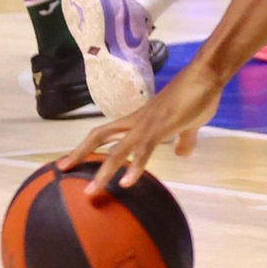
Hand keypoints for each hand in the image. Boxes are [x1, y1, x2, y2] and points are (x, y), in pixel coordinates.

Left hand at [62, 58, 224, 194]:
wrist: (206, 75)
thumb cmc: (197, 94)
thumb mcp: (189, 122)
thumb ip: (183, 138)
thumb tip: (181, 153)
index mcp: (140, 119)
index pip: (106, 132)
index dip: (87, 146)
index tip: (70, 160)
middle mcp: (137, 121)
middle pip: (100, 136)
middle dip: (79, 153)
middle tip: (60, 169)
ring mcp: (147, 124)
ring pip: (117, 150)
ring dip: (103, 172)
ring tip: (91, 192)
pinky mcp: (160, 128)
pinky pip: (143, 150)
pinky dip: (134, 168)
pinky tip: (126, 184)